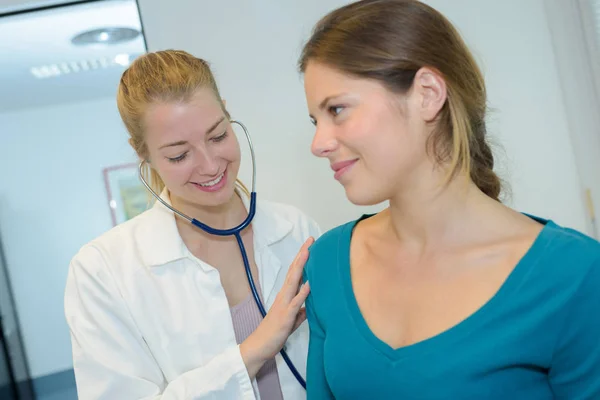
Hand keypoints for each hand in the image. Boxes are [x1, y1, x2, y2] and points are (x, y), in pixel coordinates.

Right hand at [240, 237, 313, 378]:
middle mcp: (284, 296)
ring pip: (293, 281)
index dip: (303, 259)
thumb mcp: (292, 321)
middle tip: (311, 240)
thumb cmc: (274, 334)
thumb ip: (301, 312)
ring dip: (301, 266)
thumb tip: (311, 306)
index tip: (311, 245)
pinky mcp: (286, 316)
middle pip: (294, 271)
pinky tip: (310, 283)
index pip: (295, 273)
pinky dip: (303, 292)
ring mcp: (284, 304)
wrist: (259, 347)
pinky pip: (295, 302)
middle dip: (303, 255)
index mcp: (285, 296)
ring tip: (308, 252)